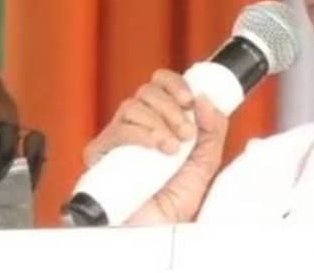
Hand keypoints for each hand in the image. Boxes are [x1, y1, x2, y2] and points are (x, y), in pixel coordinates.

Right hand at [82, 69, 229, 224]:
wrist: (156, 229)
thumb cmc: (176, 198)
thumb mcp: (206, 160)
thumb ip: (213, 128)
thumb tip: (205, 97)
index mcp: (160, 120)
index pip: (160, 84)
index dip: (175, 84)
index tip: (189, 100)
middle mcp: (136, 125)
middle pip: (147, 91)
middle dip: (172, 109)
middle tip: (185, 135)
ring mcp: (117, 139)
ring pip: (132, 107)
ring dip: (158, 123)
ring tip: (171, 149)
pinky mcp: (100, 155)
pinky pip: (116, 131)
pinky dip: (140, 134)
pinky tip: (155, 148)